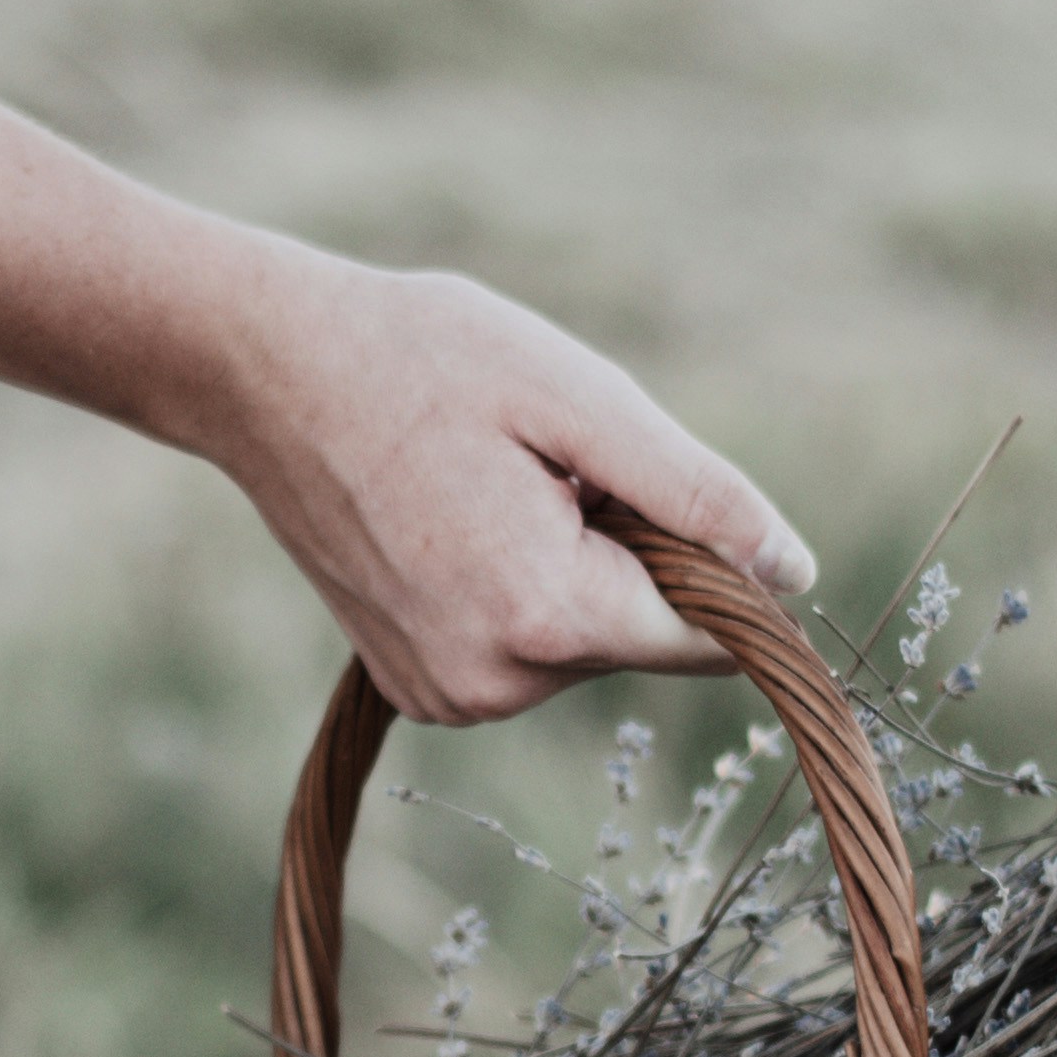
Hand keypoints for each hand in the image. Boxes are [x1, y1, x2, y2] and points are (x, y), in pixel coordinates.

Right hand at [190, 247, 811, 722]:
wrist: (263, 373)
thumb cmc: (422, 359)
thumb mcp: (579, 398)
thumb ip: (697, 493)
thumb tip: (793, 574)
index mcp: (545, 616)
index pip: (709, 635)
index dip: (717, 559)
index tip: (653, 479)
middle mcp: (496, 685)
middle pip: (643, 638)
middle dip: (630, 552)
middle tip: (545, 462)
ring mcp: (448, 696)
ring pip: (584, 645)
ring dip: (573, 568)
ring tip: (490, 483)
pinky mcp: (418, 689)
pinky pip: (523, 653)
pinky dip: (518, 590)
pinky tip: (457, 519)